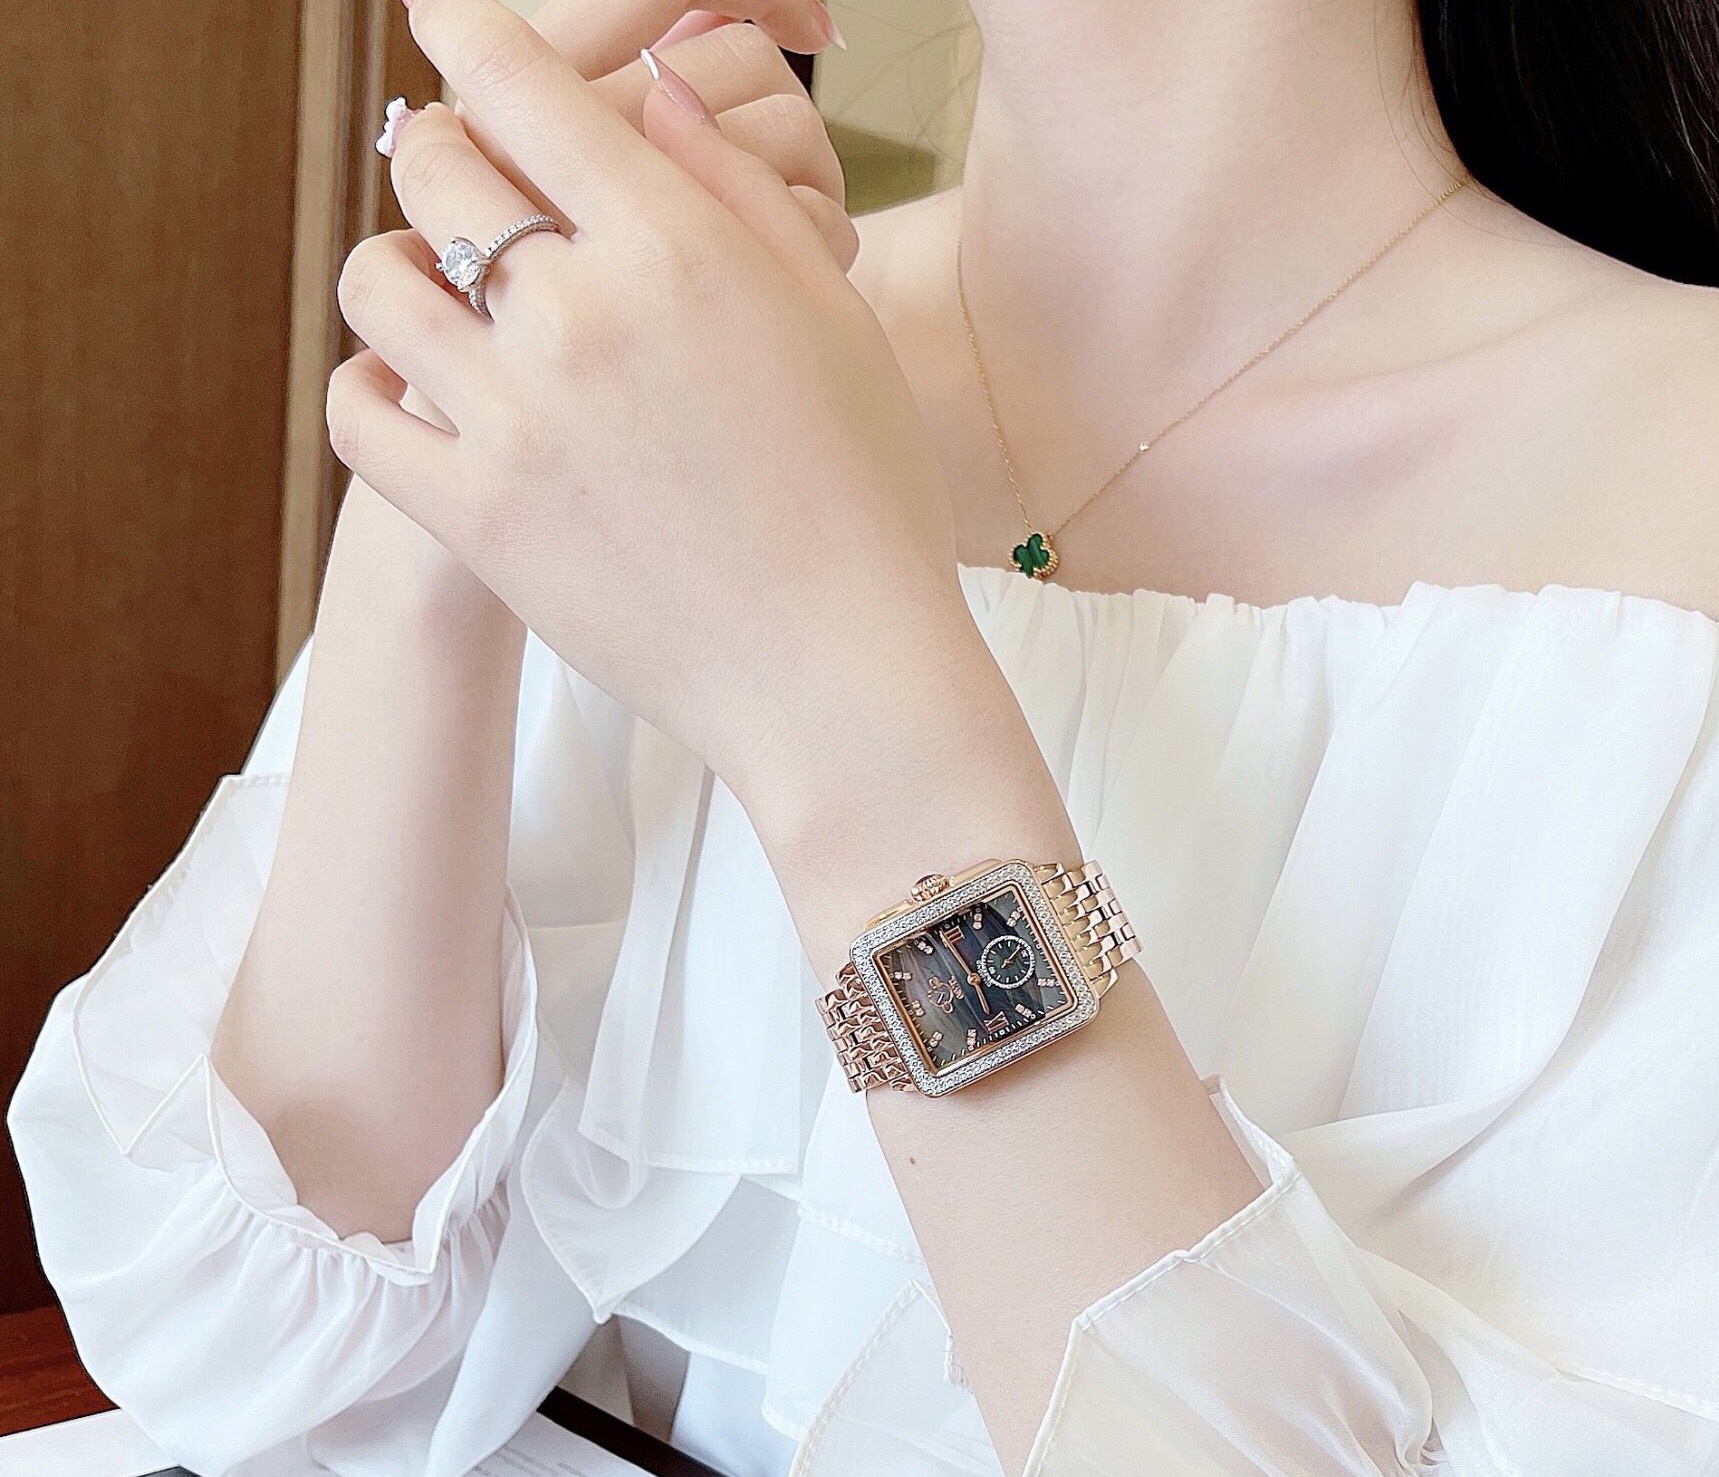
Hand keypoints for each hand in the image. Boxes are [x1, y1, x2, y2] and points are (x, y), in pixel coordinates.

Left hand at [333, 0, 985, 830]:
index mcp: (676, 245)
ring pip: (375, 284)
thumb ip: (737, 189)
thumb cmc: (866, 499)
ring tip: (439, 298)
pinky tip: (412, 392)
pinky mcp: (476, 518)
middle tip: (474, 188)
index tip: (451, 27)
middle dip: (450, 157)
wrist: (840, 675)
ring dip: (398, 270)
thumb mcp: (833, 318)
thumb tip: (654, 88)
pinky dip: (369, 389)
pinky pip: (357, 415)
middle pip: (436, 166)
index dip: (469, 34)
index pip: (520, 80)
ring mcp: (516, 420)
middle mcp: (580, 315)